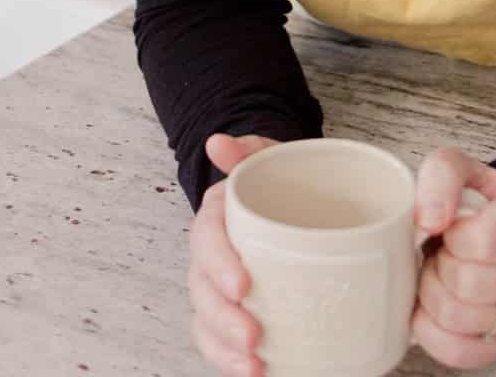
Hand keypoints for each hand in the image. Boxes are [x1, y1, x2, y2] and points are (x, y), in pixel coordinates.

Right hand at [187, 133, 278, 376]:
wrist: (293, 195)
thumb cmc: (280, 178)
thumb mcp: (270, 154)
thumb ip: (248, 148)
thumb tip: (218, 142)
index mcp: (216, 215)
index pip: (206, 238)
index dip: (219, 264)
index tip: (244, 285)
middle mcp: (210, 254)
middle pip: (202, 289)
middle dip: (223, 318)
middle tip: (254, 336)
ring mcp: (218, 285)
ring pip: (206, 321)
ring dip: (224, 348)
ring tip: (255, 365)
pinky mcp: (232, 311)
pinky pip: (219, 341)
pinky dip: (230, 360)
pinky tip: (258, 373)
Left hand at [411, 147, 495, 369]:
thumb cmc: (480, 199)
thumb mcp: (462, 165)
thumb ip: (442, 175)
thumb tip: (428, 219)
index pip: (485, 242)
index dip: (452, 236)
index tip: (449, 226)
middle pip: (468, 283)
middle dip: (438, 264)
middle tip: (440, 251)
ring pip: (460, 320)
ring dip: (432, 295)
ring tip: (439, 274)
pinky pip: (461, 353)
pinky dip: (433, 333)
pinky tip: (432, 308)